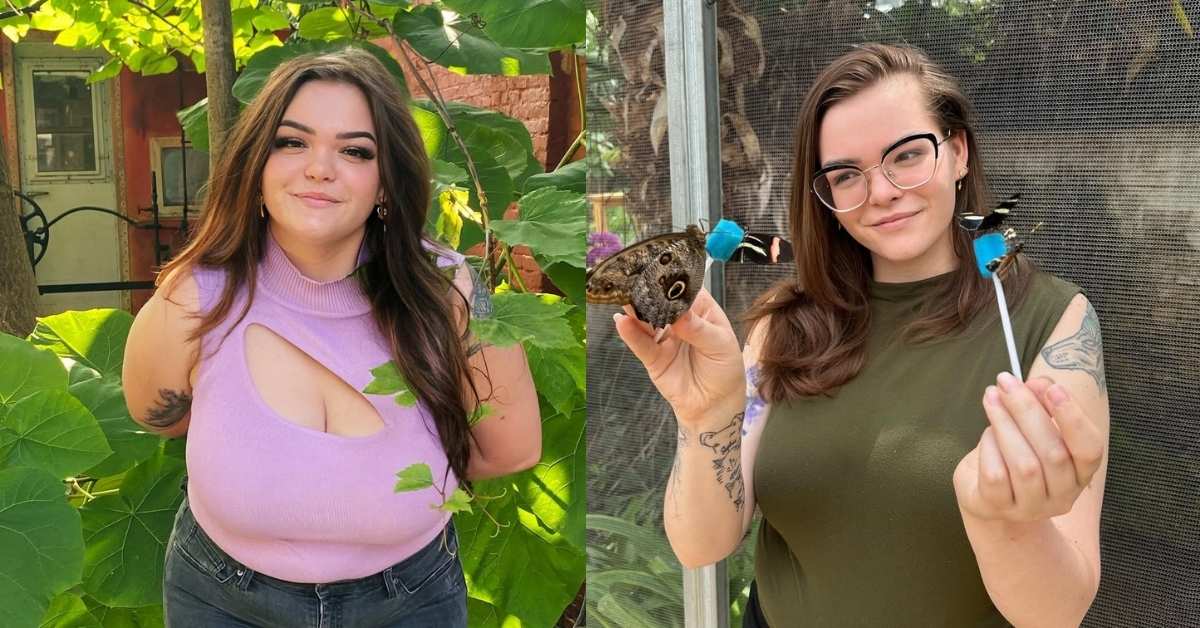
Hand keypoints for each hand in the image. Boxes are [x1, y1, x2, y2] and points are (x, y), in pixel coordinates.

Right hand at [612, 289, 743, 426]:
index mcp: (701, 310)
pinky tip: (622, 322)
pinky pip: (640, 343)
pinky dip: (630, 333)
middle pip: (661, 301)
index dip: (673, 278)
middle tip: (635, 280)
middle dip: (649, 291)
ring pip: (647, 319)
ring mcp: (664, 338)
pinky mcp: (653, 357)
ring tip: (625, 297)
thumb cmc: (725, 370)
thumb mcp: (720, 345)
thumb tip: (677, 313)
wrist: (715, 407)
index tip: (660, 269)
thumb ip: (698, 328)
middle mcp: (680, 320)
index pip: (685, 289)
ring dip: (635, 309)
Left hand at [954, 373, 1105, 523]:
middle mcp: (1063, 495)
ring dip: (1004, 425)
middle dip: (1027, 411)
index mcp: (1081, 472)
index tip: (1053, 389)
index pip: (1090, 449)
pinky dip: (989, 448)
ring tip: (991, 399)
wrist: (985, 491)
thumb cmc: (1017, 450)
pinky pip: (996, 476)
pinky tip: (986, 434)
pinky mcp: (998, 508)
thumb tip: (1036, 385)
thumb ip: (1041, 400)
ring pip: (1025, 466)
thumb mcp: (1032, 423)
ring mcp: (1031, 507)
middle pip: (1054, 454)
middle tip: (1005, 382)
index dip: (1074, 419)